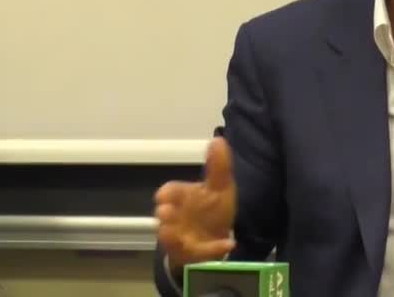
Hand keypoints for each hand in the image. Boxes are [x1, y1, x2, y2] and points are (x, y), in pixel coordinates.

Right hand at [154, 137, 236, 270]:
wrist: (213, 238)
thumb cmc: (211, 209)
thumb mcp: (220, 185)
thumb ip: (218, 165)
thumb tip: (218, 139)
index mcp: (181, 198)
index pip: (169, 192)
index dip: (167, 193)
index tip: (164, 195)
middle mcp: (176, 217)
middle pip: (165, 216)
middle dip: (165, 214)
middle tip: (164, 211)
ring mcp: (181, 237)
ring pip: (172, 237)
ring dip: (172, 235)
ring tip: (173, 231)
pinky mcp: (192, 255)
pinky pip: (199, 254)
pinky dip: (213, 249)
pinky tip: (229, 243)